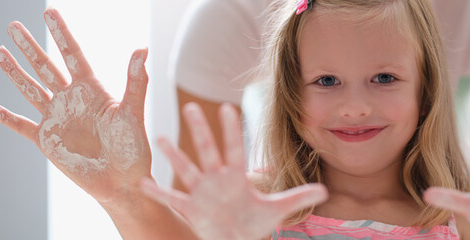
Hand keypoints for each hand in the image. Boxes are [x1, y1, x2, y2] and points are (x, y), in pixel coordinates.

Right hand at [0, 8, 150, 202]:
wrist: (123, 182)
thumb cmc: (133, 148)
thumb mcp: (133, 112)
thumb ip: (136, 81)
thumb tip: (143, 48)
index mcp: (92, 90)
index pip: (72, 54)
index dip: (60, 33)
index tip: (49, 11)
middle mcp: (72, 100)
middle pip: (46, 67)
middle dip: (29, 47)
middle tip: (13, 25)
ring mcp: (58, 119)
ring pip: (31, 89)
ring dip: (15, 72)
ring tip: (0, 52)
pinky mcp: (47, 140)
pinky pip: (21, 125)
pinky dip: (5, 117)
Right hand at [140, 103, 327, 239]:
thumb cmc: (254, 223)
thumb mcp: (278, 209)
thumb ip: (299, 198)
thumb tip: (326, 191)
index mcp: (236, 175)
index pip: (235, 148)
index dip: (233, 130)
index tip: (231, 107)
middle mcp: (216, 179)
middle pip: (207, 150)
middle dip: (200, 130)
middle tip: (190, 105)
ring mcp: (201, 192)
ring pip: (187, 169)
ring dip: (174, 156)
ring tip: (160, 137)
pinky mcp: (191, 209)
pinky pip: (172, 199)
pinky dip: (157, 193)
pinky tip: (143, 182)